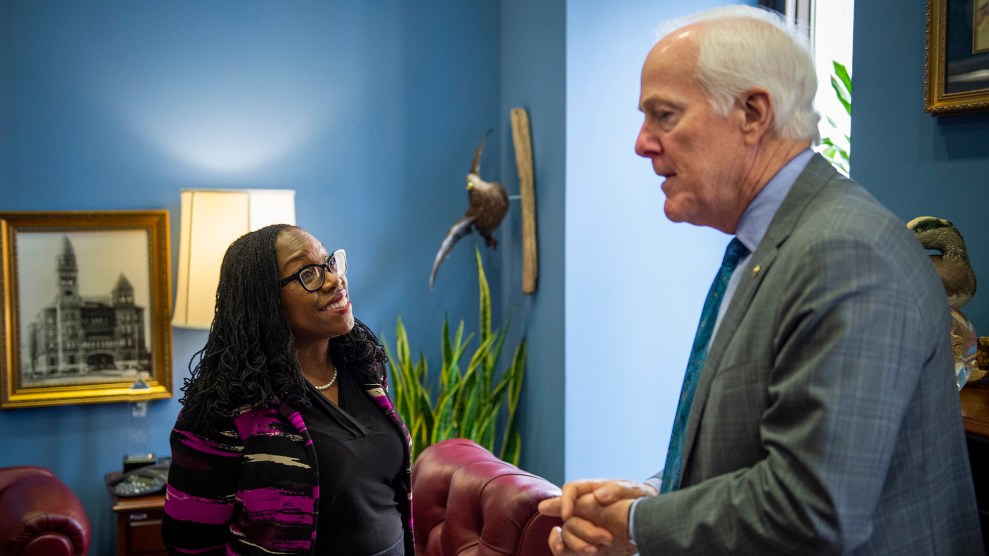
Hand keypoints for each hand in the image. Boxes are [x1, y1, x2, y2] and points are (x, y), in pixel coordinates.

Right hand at [539, 479, 657, 554]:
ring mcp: (586, 526)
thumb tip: (598, 496)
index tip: (566, 515)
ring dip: (577, 544)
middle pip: (570, 518)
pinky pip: (569, 548)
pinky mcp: (589, 542)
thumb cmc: (640, 499)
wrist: (652, 520)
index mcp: (593, 490)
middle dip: (583, 530)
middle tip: (607, 538)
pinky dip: (564, 551)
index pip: (571, 490)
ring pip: (567, 534)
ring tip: (595, 550)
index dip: (564, 501)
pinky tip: (566, 550)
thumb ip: (617, 489)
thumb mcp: (633, 490)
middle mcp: (585, 508)